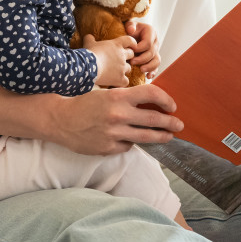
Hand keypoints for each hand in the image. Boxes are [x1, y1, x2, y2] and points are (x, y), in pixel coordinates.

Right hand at [49, 84, 181, 154]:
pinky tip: (129, 140)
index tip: (172, 106)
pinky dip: (131, 143)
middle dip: (170, 123)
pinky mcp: (108, 148)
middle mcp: (118, 115)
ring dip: (161, 137)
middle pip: (154, 119)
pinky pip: (127, 146)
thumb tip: (153, 105)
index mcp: (118, 96)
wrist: (60, 120)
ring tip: (169, 136)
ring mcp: (113, 133)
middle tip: (180, 125)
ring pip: (146, 137)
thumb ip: (128, 99)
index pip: (151, 93)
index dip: (166, 99)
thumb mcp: (107, 94)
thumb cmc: (85, 104)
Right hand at [85, 35, 133, 86]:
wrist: (88, 67)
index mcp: (116, 44)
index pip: (129, 40)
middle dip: (128, 56)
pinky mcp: (120, 78)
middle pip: (132, 54)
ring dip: (124, 69)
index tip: (131, 45)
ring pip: (129, 68)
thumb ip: (90, 38)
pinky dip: (122, 82)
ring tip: (116, 72)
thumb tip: (88, 36)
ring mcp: (122, 67)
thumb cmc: (89, 53)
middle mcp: (122, 55)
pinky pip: (126, 81)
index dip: (132, 43)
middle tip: (121, 59)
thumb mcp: (89, 43)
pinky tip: (116, 82)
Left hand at [125, 20, 161, 78]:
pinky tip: (147, 76)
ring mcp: (155, 51)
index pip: (148, 43)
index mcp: (151, 32)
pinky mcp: (153, 59)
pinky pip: (156, 67)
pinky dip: (153, 72)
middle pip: (152, 53)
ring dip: (149, 66)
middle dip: (142, 59)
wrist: (131, 34)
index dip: (139, 48)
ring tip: (141, 70)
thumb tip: (131, 30)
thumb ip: (130, 25)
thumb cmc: (130, 29)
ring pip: (157, 61)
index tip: (131, 51)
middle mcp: (155, 42)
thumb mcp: (129, 25)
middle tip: (132, 62)